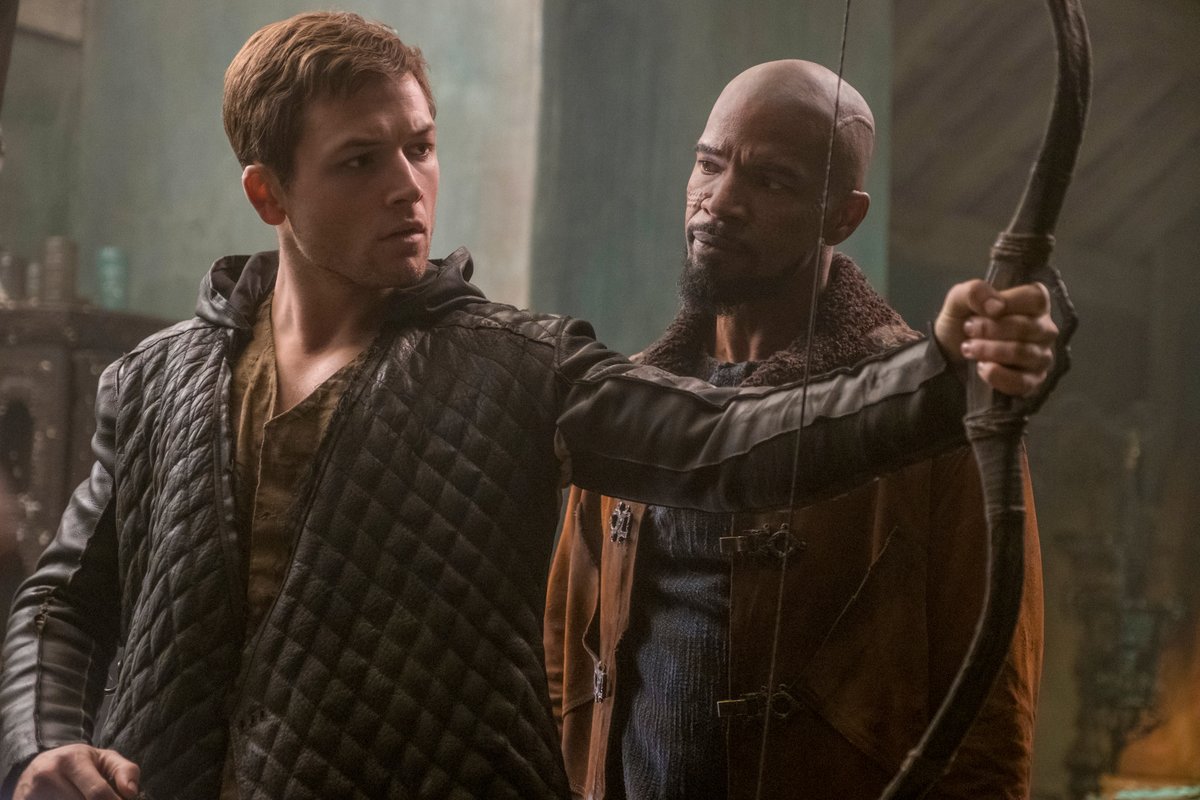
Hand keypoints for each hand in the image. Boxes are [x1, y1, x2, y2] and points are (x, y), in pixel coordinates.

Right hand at [15, 743, 140, 799]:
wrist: (37, 766)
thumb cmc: (78, 763)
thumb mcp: (103, 759)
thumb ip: (124, 771)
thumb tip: (131, 793)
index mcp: (71, 760)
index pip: (97, 792)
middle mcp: (48, 776)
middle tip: (106, 799)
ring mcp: (32, 794)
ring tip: (83, 796)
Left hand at [934, 279, 1056, 396]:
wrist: (948, 356)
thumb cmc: (961, 323)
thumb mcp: (958, 300)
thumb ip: (974, 292)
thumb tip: (996, 306)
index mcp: (1033, 303)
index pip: (1036, 299)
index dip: (1008, 303)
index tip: (981, 311)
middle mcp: (1044, 329)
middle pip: (1026, 328)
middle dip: (989, 330)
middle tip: (968, 330)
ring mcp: (1041, 356)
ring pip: (1023, 353)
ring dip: (989, 351)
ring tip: (969, 348)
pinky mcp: (1033, 381)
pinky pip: (1022, 381)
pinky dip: (996, 375)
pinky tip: (981, 368)